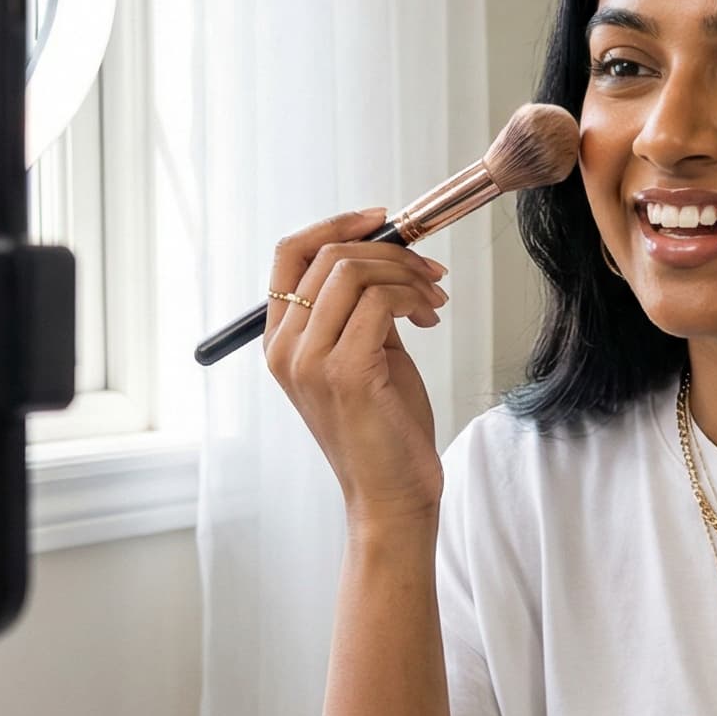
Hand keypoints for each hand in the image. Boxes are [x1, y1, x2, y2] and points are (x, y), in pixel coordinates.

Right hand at [263, 209, 450, 525]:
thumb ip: (364, 309)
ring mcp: (309, 361)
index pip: (289, 254)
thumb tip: (389, 259)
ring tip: (435, 298)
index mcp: (281, 341)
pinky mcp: (344, 373)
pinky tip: (430, 316)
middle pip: (326, 255)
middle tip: (430, 271)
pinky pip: (378, 302)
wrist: (392, 495)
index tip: (382, 220)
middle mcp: (285, 349)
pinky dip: (412, 297)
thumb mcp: (367, 356)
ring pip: (353, 271)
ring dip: (407, 274)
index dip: (335, 224)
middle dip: (390, 251)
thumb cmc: (385, 430)